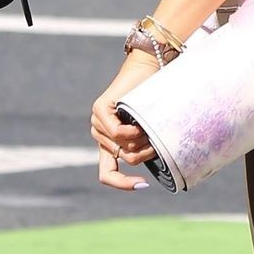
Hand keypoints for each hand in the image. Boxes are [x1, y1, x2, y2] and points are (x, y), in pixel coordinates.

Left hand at [90, 52, 159, 191]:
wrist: (150, 68)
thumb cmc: (156, 100)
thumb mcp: (151, 131)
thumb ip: (146, 148)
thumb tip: (152, 168)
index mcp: (109, 144)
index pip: (107, 174)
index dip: (123, 183)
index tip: (143, 184)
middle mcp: (99, 135)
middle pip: (128, 158)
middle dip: (148, 149)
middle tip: (157, 132)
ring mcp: (97, 122)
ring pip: (125, 148)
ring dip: (144, 138)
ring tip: (150, 122)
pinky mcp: (99, 110)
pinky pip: (118, 134)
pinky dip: (134, 131)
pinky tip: (140, 121)